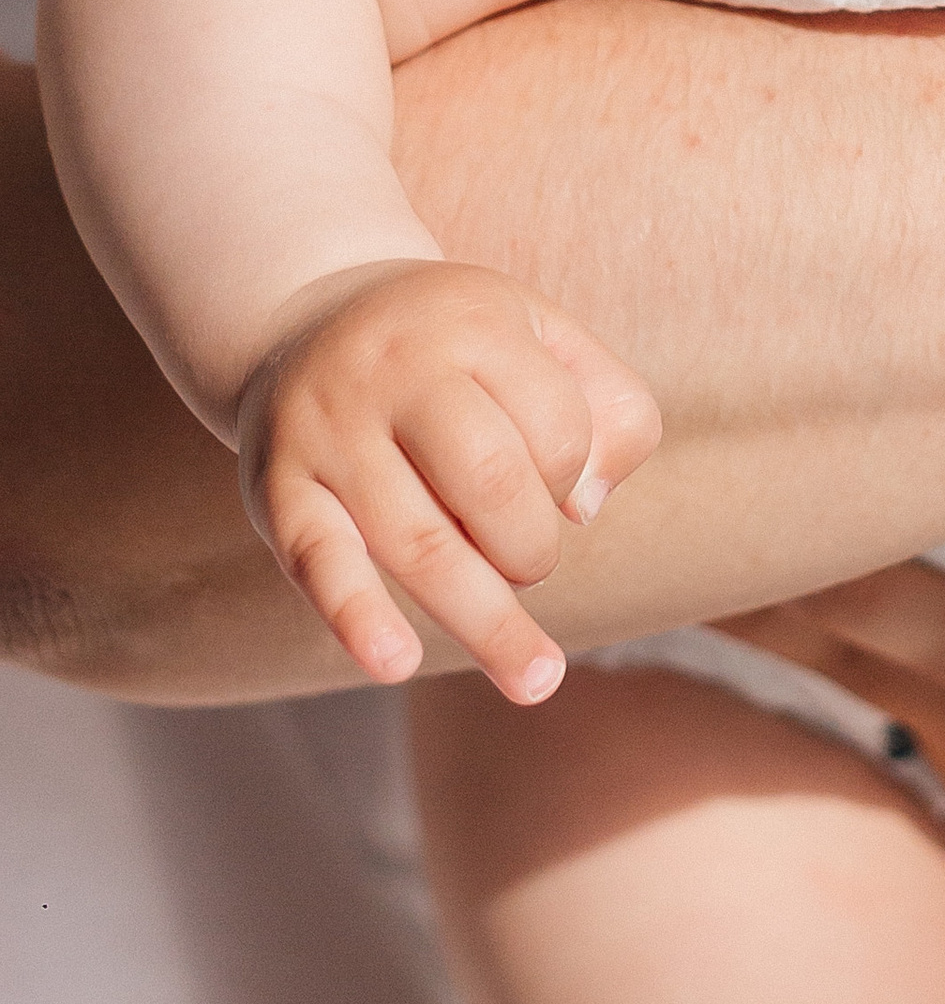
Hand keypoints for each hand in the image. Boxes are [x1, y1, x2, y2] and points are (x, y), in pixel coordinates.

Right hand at [238, 260, 661, 703]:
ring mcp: (330, 431)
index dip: (576, 476)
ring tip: (536, 678)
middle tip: (530, 560)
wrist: (298, 325)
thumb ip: (607, 407)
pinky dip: (358, 617)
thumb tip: (586, 508)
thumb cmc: (453, 349)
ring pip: (417, 540)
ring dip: (485, 618)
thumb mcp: (542, 336)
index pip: (557, 425)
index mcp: (472, 325)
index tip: (558, 487)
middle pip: (491, 482)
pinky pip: (318, 560)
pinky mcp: (278, 489)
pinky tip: (396, 664)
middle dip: (532, 548)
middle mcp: (394, 370)